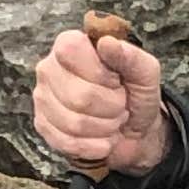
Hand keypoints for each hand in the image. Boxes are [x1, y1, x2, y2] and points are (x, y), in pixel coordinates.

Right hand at [32, 24, 167, 177]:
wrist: (135, 131)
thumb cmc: (135, 96)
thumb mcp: (145, 73)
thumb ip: (130, 56)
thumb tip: (106, 43)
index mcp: (70, 44)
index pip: (71, 52)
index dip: (100, 73)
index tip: (116, 80)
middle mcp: (49, 68)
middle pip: (79, 96)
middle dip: (111, 107)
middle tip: (119, 105)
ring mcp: (42, 98)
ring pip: (74, 123)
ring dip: (105, 127)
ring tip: (112, 120)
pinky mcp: (43, 126)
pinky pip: (68, 142)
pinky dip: (95, 146)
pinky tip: (103, 138)